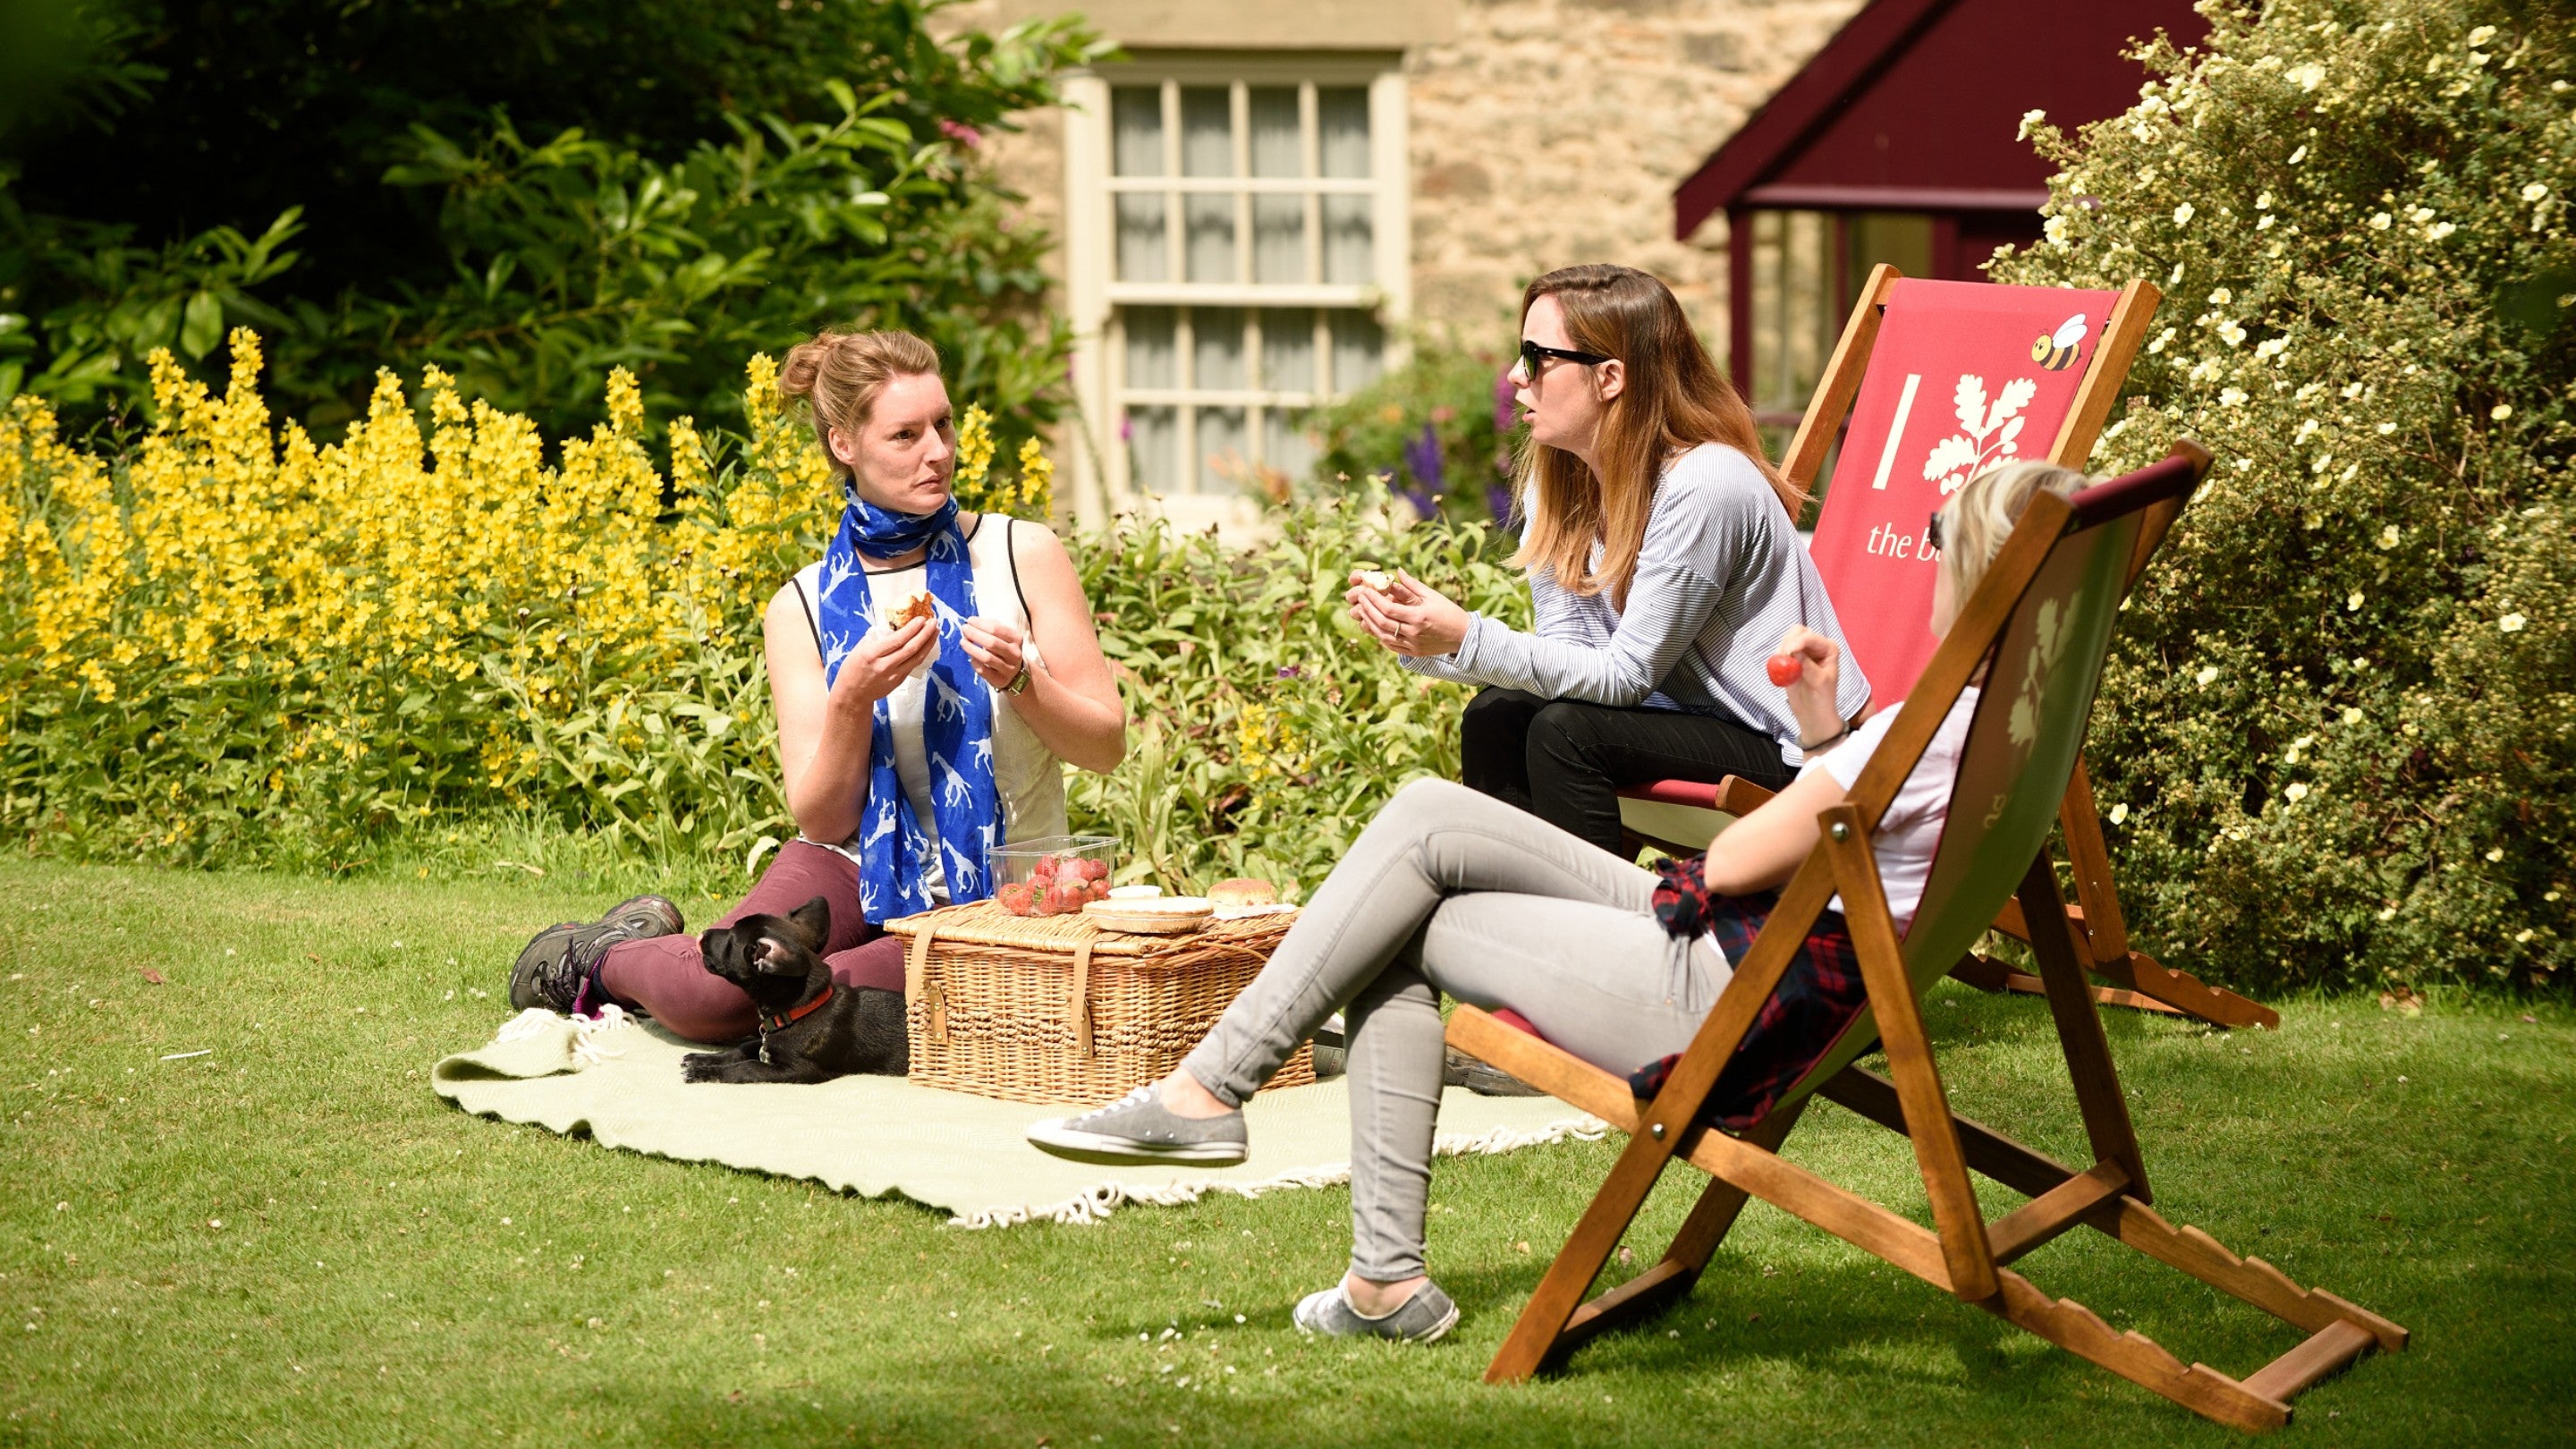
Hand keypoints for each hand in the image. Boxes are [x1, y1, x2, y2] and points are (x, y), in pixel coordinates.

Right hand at [827, 616, 936, 712]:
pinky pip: (913, 665)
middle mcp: (884, 665)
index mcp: (872, 654)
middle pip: (910, 649)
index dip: (912, 629)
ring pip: (916, 658)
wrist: (852, 694)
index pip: (897, 640)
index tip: (922, 618)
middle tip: (934, 622)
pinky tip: (927, 645)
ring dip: (928, 643)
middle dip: (925, 634)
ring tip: (935, 631)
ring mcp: (893, 675)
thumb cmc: (853, 667)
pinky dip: (922, 653)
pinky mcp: (899, 681)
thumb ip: (878, 638)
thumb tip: (896, 624)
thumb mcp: (860, 648)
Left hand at [959, 616, 1031, 693]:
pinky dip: (974, 662)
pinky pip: (983, 670)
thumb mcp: (1005, 637)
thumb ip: (992, 628)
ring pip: (986, 657)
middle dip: (975, 634)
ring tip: (963, 641)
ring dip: (971, 648)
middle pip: (992, 642)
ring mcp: (1008, 668)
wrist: (1015, 674)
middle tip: (964, 629)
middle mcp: (1014, 654)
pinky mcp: (1000, 680)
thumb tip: (974, 623)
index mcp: (1016, 639)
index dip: (980, 624)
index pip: (997, 629)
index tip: (970, 620)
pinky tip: (971, 657)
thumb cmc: (1005, 650)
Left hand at [1347, 569, 1470, 657]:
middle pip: (1382, 622)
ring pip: (1383, 636)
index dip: (1373, 600)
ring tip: (1363, 612)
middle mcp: (1414, 632)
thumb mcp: (1432, 595)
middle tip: (1359, 599)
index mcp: (1418, 617)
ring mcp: (1413, 645)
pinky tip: (1374, 626)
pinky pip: (1391, 645)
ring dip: (1370, 623)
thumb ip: (1412, 584)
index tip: (1364, 591)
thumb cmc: (1449, 612)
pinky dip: (1380, 636)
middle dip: (1368, 610)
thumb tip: (1397, 571)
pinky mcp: (1413, 652)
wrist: (1464, 636)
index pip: (1388, 608)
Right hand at [1774, 625, 1846, 746]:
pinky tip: (1781, 670)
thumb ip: (1807, 664)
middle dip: (1788, 643)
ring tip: (1784, 668)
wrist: (1814, 714)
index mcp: (1829, 648)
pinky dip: (1777, 657)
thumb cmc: (1823, 699)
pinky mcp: (1792, 659)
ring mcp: (1804, 651)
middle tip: (1783, 659)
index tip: (1788, 653)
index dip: (1797, 642)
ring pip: (1787, 639)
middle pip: (1798, 632)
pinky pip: (1780, 651)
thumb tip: (1793, 651)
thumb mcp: (1819, 681)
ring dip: (1781, 651)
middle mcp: (1817, 646)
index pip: (1810, 637)